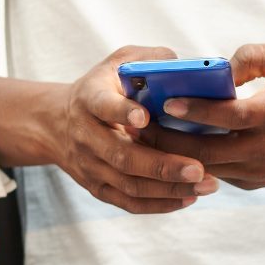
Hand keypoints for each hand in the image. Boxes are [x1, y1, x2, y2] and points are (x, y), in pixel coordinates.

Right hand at [51, 46, 218, 213]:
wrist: (58, 123)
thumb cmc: (105, 87)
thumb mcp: (120, 63)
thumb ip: (151, 60)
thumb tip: (188, 69)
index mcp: (89, 98)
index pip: (102, 105)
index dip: (121, 112)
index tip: (145, 117)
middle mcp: (85, 134)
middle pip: (121, 155)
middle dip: (161, 165)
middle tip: (198, 168)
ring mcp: (89, 165)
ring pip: (128, 184)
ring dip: (168, 188)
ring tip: (206, 185)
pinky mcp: (96, 187)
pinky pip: (128, 202)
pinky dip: (159, 204)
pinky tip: (189, 198)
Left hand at [143, 43, 264, 189]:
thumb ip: (256, 56)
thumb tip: (219, 67)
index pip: (231, 117)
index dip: (197, 111)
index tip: (166, 103)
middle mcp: (264, 147)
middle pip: (204, 151)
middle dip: (165, 140)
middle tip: (135, 124)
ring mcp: (256, 170)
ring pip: (203, 167)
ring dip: (169, 154)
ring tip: (140, 135)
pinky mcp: (250, 183)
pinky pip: (212, 173)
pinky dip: (187, 162)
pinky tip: (163, 147)